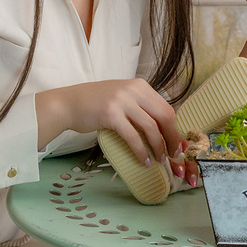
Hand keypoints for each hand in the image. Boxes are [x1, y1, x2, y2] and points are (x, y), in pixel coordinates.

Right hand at [35, 79, 184, 165]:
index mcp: (140, 86)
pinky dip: (141, 151)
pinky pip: (133, 136)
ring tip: (159, 160)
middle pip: (164, 116)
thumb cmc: (95, 104)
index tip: (178, 144)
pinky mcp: (111, 114)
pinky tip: (143, 161)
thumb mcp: (122, 97)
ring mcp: (122, 101)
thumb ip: (140, 106)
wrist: (68, 103)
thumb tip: (162, 128)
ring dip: (158, 147)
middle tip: (173, 155)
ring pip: (151, 127)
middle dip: (172, 138)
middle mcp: (134, 90)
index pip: (167, 107)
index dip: (175, 128)